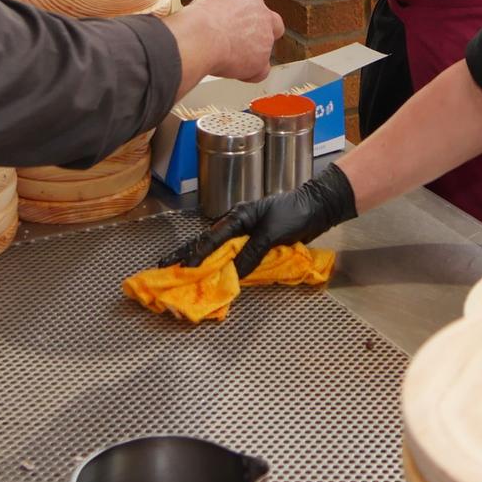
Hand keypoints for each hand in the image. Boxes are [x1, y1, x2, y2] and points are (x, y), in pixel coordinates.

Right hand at [165, 0, 283, 87]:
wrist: (200, 37)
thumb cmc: (199, 18)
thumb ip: (224, 4)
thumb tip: (221, 11)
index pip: (254, 1)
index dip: (244, 14)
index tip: (232, 21)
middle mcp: (262, 14)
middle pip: (270, 23)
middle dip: (259, 31)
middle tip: (240, 39)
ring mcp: (265, 38)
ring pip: (264, 49)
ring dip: (249, 53)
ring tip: (225, 55)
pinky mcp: (261, 60)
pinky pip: (262, 71)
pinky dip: (251, 73)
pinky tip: (237, 71)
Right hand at [178, 167, 357, 276]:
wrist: (317, 208)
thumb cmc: (295, 215)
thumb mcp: (272, 234)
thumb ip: (252, 253)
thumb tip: (234, 272)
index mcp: (238, 216)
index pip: (212, 238)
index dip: (197, 255)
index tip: (183, 268)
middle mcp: (237, 224)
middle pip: (206, 241)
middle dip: (186, 254)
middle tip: (164, 266)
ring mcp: (245, 233)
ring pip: (216, 248)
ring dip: (199, 260)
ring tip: (179, 270)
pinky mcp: (254, 242)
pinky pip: (232, 254)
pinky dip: (220, 264)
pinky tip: (210, 273)